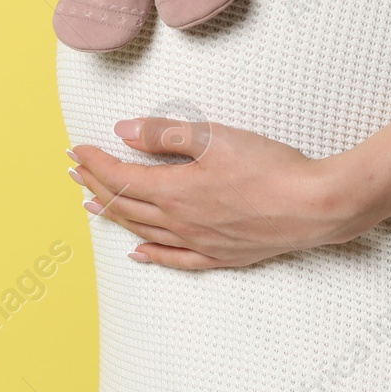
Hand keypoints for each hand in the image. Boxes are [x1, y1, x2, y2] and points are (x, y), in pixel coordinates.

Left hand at [67, 117, 368, 269]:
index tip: (76, 150)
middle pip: (125, 205)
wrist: (315, 206)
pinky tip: (138, 255)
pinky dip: (152, 256)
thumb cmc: (269, 167)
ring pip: (144, 232)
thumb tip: (123, 131)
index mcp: (173, 191)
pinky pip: (176, 260)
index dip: (94, 162)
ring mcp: (199, 242)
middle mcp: (179, 222)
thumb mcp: (214, 137)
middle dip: (96, 184)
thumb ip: (165, 134)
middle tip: (75, 172)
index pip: (120, 177)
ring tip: (93, 204)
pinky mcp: (222, 256)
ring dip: (115, 216)